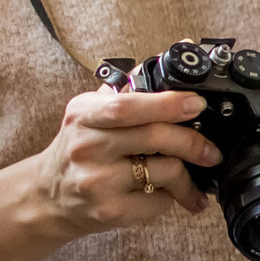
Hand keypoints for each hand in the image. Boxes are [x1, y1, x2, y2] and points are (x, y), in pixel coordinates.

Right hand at [22, 87, 222, 235]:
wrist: (48, 196)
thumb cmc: (80, 147)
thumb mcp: (94, 111)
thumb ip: (134, 86)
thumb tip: (181, 48)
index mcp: (84, 114)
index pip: (127, 106)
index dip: (167, 103)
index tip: (197, 103)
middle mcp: (86, 146)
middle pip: (154, 138)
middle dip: (193, 142)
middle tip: (210, 150)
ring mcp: (96, 181)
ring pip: (164, 172)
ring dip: (188, 176)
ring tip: (195, 178)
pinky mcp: (109, 211)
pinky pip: (158, 201)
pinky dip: (172, 197)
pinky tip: (169, 196)